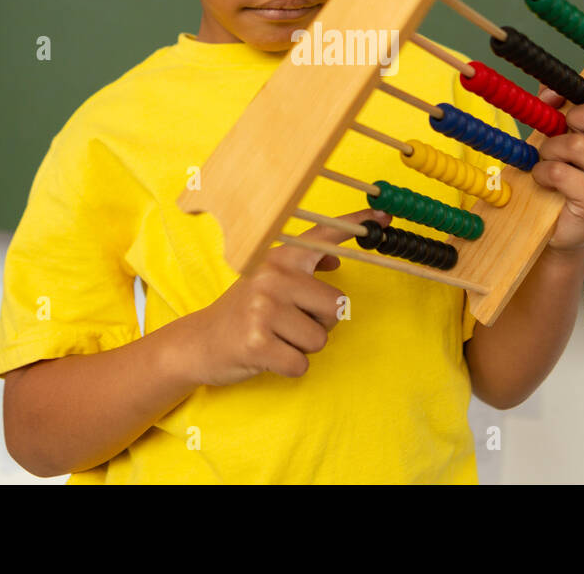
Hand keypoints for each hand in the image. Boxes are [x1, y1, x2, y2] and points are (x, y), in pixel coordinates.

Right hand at [188, 208, 390, 385]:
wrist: (199, 341)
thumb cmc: (244, 311)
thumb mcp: (270, 281)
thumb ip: (303, 268)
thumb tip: (336, 258)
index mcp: (280, 259)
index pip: (324, 237)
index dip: (356, 223)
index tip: (384, 216)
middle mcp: (273, 277)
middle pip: (337, 306)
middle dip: (320, 323)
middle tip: (289, 322)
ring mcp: (263, 309)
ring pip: (320, 339)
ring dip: (303, 347)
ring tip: (276, 337)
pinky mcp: (256, 342)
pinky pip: (301, 364)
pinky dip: (289, 367)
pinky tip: (268, 355)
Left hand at [531, 83, 583, 252]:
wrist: (564, 228)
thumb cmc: (567, 174)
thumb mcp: (567, 130)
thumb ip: (561, 103)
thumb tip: (552, 93)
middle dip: (577, 118)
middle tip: (567, 138)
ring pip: (577, 143)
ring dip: (551, 149)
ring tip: (551, 161)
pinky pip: (560, 172)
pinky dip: (543, 172)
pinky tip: (546, 180)